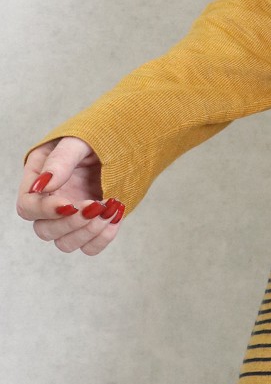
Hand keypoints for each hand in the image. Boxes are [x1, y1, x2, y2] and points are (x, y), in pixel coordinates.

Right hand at [17, 137, 125, 254]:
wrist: (129, 142)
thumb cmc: (99, 136)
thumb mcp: (79, 141)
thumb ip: (61, 160)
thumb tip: (44, 186)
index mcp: (40, 179)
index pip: (28, 206)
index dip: (45, 210)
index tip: (69, 204)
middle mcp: (52, 201)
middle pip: (44, 230)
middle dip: (70, 223)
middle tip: (95, 205)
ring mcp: (72, 217)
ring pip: (65, 243)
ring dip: (88, 232)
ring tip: (110, 207)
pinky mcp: (92, 226)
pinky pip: (90, 247)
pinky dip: (103, 238)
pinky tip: (115, 216)